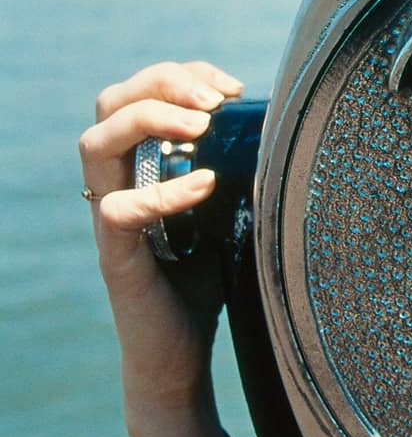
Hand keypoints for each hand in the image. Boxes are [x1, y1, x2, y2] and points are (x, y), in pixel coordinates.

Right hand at [79, 60, 243, 436]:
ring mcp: (110, 220)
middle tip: (215, 100)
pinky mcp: (118, 259)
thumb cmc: (207, 283)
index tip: (232, 85)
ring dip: (149, 120)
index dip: (181, 75)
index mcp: (139, 166)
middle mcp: (115, 185)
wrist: (180, 361)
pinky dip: (163, 192)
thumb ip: (241, 172)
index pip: (138, 92)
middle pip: (109, 102)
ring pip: (94, 145)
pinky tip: (207, 187)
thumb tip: (292, 131)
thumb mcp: (230, 214)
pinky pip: (118, 212)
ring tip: (201, 126)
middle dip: (162, 83)